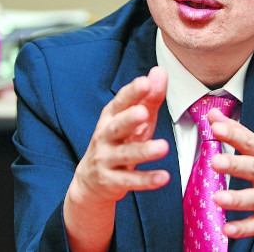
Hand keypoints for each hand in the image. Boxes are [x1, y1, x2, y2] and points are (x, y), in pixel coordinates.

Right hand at [64, 66, 170, 250]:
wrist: (90, 182)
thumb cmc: (118, 142)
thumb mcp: (135, 120)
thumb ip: (149, 97)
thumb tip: (159, 71)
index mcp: (111, 117)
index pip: (120, 102)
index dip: (132, 92)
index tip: (145, 82)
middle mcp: (105, 136)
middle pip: (116, 126)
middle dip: (128, 119)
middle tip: (143, 112)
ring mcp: (106, 160)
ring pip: (125, 154)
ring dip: (144, 150)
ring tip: (163, 147)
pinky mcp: (112, 181)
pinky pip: (131, 180)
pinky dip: (147, 179)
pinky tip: (163, 177)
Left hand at [209, 108, 253, 251]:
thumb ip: (237, 132)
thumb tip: (212, 114)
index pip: (249, 142)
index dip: (233, 134)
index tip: (216, 127)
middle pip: (253, 168)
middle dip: (235, 165)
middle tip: (216, 162)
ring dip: (237, 199)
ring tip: (218, 198)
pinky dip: (244, 228)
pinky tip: (228, 230)